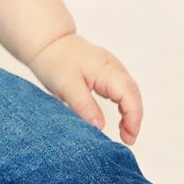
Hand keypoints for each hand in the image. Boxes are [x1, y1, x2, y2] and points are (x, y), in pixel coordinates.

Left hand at [26, 33, 143, 143]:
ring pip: (130, 93)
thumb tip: (100, 127)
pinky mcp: (107, 73)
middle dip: (134, 118)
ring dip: (131, 113)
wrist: (48, 43)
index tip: (129, 137)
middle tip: (128, 140)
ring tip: (125, 134)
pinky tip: (120, 119)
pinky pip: (122, 91)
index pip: (129, 95)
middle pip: (133, 95)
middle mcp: (114, 68)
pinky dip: (124, 106)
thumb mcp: (67, 87)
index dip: (133, 118)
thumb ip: (84, 106)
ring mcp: (112, 69)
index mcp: (107, 69)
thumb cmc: (55, 62)